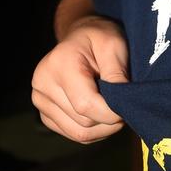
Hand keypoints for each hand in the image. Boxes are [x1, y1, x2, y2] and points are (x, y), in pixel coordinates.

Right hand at [32, 18, 128, 143]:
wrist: (80, 37)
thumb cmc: (99, 37)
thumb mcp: (113, 45)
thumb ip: (117, 74)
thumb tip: (122, 105)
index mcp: (59, 64)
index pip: (85, 104)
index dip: (111, 113)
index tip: (128, 106)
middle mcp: (43, 85)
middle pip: (83, 121)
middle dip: (110, 119)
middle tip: (125, 103)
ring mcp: (41, 101)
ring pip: (79, 133)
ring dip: (103, 128)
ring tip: (114, 109)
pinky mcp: (45, 114)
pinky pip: (73, 134)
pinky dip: (93, 130)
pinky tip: (102, 114)